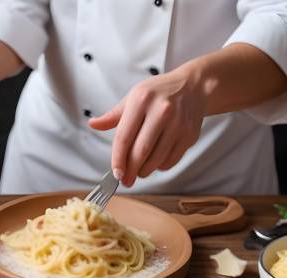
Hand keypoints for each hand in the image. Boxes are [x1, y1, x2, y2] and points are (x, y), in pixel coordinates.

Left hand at [88, 69, 205, 186]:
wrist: (193, 87)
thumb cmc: (158, 94)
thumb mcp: (133, 98)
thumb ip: (113, 116)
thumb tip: (93, 124)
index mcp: (141, 100)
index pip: (124, 137)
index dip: (117, 159)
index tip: (115, 173)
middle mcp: (162, 111)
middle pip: (141, 151)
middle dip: (130, 171)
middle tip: (125, 181)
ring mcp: (178, 124)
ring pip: (157, 159)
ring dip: (144, 171)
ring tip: (138, 171)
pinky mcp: (190, 135)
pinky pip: (171, 160)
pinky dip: (160, 167)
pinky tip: (154, 162)